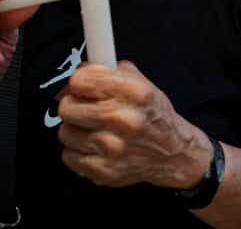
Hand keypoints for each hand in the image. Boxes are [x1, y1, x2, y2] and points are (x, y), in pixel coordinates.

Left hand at [57, 61, 209, 188]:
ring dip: (75, 130)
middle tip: (84, 108)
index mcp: (133, 92)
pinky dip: (77, 152)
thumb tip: (80, 69)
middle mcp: (123, 119)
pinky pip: (69, 156)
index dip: (78, 82)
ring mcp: (113, 148)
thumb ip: (110, 70)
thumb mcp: (142, 83)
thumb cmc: (154, 116)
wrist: (174, 153)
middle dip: (73, 105)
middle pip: (67, 107)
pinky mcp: (105, 170)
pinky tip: (94, 147)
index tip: (82, 87)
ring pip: (65, 132)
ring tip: (92, 129)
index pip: (80, 81)